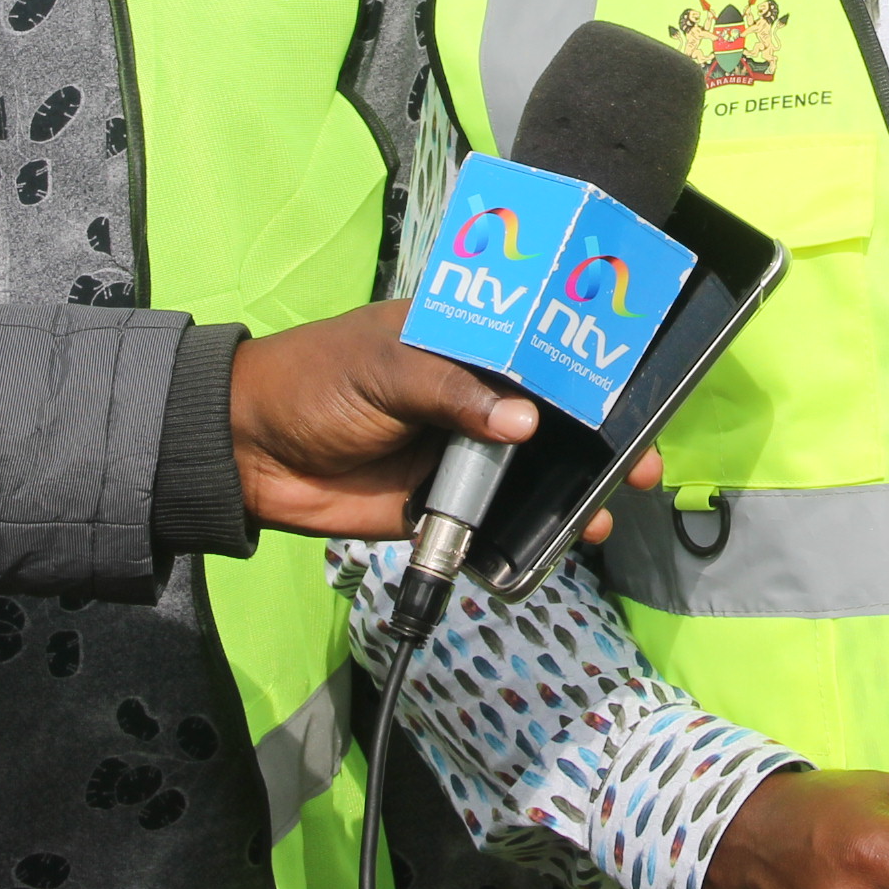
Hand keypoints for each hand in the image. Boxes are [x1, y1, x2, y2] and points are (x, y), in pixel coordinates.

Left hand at [226, 302, 656, 542]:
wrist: (247, 452)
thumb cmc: (315, 380)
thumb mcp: (386, 366)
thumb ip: (454, 391)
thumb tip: (526, 422)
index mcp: (465, 343)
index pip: (543, 350)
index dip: (591, 371)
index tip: (635, 395)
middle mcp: (473, 397)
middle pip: (553, 419)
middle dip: (600, 443)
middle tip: (640, 468)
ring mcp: (460, 453)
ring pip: (531, 476)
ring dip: (570, 496)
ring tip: (600, 516)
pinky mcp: (439, 505)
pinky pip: (492, 522)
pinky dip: (522, 537)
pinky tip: (553, 545)